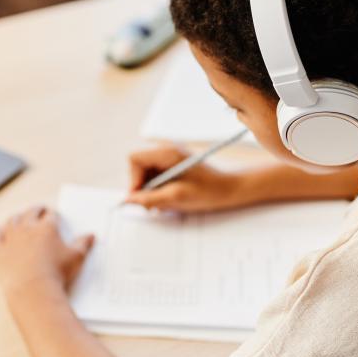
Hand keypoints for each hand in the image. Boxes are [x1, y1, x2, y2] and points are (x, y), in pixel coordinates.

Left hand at [0, 205, 94, 297]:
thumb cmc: (56, 274)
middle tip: (40, 210)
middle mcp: (27, 228)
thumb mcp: (76, 258)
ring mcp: (11, 239)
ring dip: (18, 217)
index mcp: (47, 227)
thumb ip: (83, 245)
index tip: (55, 216)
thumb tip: (90, 236)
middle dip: (37, 210)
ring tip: (21, 217)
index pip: (51, 215)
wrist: (33, 291)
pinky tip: (1, 230)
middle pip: (31, 213)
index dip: (54, 215)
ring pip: (12, 221)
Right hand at [125, 146, 240, 212]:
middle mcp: (166, 151)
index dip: (133, 179)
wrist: (230, 189)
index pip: (134, 159)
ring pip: (145, 174)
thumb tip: (127, 200)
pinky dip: (158, 190)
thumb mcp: (177, 197)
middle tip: (153, 205)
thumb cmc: (209, 191)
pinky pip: (155, 177)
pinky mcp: (173, 165)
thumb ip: (149, 198)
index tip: (141, 197)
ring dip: (151, 191)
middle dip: (142, 187)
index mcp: (167, 153)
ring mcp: (169, 157)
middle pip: (138, 167)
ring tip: (165, 202)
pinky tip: (170, 198)